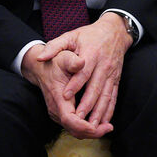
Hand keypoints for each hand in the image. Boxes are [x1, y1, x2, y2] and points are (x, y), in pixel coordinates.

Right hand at [20, 45, 110, 138]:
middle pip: (73, 129)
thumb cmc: (55, 62)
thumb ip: (72, 61)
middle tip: (109, 128)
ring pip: (75, 130)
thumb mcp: (64, 57)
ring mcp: (58, 113)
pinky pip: (75, 126)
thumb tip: (81, 63)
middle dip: (92, 132)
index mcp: (58, 97)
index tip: (98, 126)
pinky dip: (87, 127)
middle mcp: (56, 109)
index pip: (69, 119)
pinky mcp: (62, 113)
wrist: (41, 68)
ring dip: (92, 131)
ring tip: (108, 127)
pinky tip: (101, 124)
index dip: (83, 125)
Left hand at [36, 12, 133, 135]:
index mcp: (91, 54)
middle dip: (88, 104)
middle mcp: (103, 65)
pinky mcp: (116, 79)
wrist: (114, 31)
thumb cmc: (89, 35)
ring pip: (106, 95)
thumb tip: (41, 57)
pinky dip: (110, 110)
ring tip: (92, 125)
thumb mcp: (71, 35)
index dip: (75, 84)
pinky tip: (105, 122)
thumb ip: (55, 46)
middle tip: (79, 118)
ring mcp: (111, 74)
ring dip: (100, 111)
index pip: (83, 72)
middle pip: (96, 87)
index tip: (65, 96)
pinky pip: (113, 97)